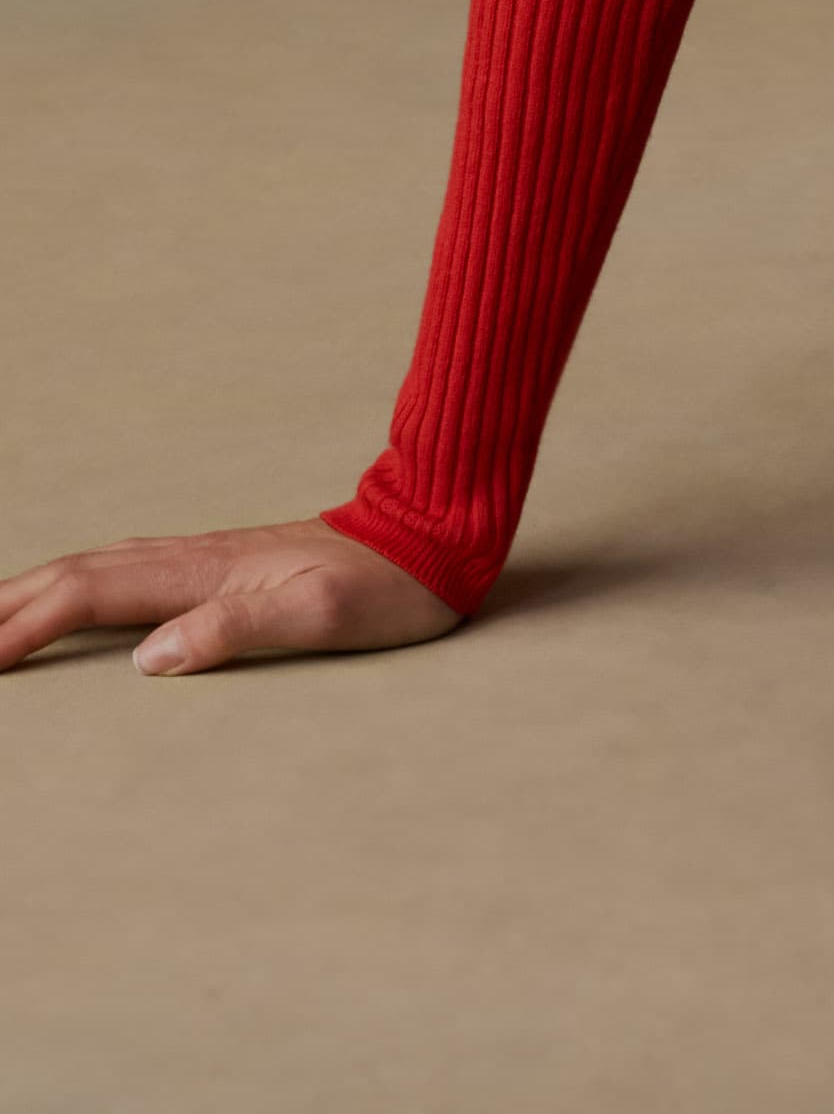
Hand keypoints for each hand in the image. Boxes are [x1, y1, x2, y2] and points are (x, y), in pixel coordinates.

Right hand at [0, 516, 462, 675]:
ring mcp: (205, 556)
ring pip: (96, 565)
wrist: (433, 534)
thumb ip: (239, 629)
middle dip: (7, 603)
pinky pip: (124, 570)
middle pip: (76, 571)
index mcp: (208, 570)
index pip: (91, 592)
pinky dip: (75, 584)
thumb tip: (151, 657)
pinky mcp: (219, 565)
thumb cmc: (390, 585)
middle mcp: (196, 556)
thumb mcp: (325, 615)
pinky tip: (68, 596)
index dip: (26, 624)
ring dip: (33, 589)